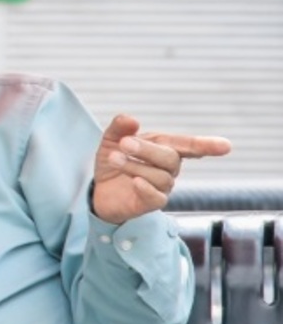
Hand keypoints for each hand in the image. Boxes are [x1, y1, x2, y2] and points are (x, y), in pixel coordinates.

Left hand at [92, 114, 230, 223]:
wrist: (98, 189)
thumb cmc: (113, 162)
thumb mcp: (111, 140)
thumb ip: (120, 128)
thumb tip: (131, 119)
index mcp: (163, 148)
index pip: (188, 145)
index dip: (206, 145)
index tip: (225, 146)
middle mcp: (168, 168)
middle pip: (170, 158)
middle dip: (147, 149)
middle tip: (124, 143)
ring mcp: (162, 187)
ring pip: (160, 177)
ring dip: (134, 165)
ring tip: (113, 158)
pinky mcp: (151, 203)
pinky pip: (157, 198)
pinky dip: (147, 189)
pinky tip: (135, 181)